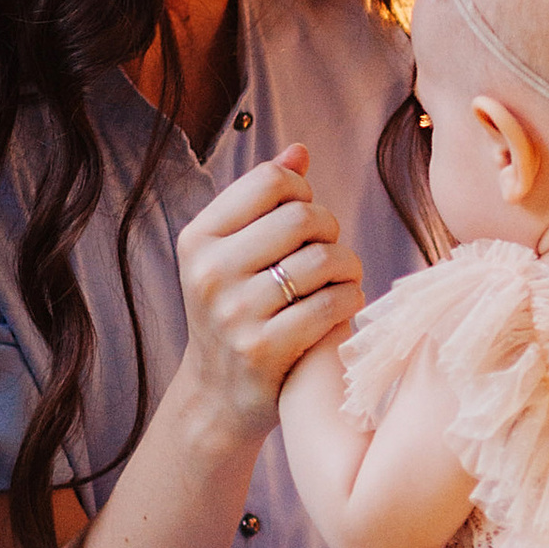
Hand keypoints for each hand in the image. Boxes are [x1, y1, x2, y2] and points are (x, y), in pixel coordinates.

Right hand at [172, 145, 363, 447]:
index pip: (270, 180)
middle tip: (328, 253)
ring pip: (324, 259)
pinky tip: (341, 306)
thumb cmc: (237, 313)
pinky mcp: (264, 348)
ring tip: (339, 280)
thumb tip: (300, 151)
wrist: (218, 396)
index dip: (303, 193)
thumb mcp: (234, 255)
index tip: (305, 221)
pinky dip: (349, 299)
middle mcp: (209, 271)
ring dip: (346, 267)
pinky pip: (332, 303)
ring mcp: (234, 312)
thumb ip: (264, 202)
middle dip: (330, 230)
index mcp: (198, 238)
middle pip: (302, 216)